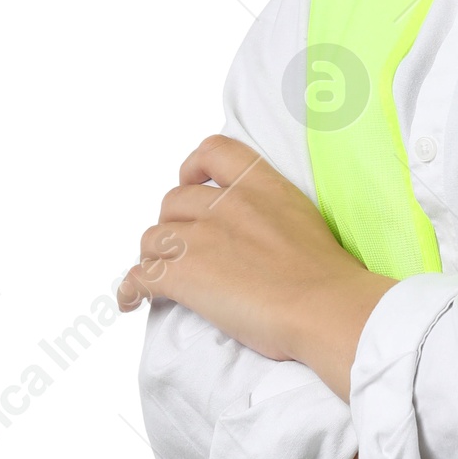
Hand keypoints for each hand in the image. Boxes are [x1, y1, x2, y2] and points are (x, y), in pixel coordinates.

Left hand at [116, 135, 393, 396]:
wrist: (325, 307)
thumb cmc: (326, 275)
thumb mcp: (302, 217)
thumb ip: (269, 210)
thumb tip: (253, 231)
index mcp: (261, 185)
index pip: (213, 151)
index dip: (193, 167)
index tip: (190, 183)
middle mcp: (227, 203)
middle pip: (173, 202)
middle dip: (173, 225)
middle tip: (183, 250)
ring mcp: (202, 237)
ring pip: (152, 239)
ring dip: (155, 258)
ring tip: (163, 278)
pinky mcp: (184, 274)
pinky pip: (139, 276)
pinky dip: (131, 289)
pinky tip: (131, 301)